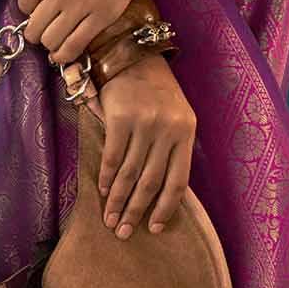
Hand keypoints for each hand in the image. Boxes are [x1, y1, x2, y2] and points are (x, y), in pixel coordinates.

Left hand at [5, 0, 162, 66]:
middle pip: (34, 29)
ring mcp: (84, 7)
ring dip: (49, 41)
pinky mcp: (106, 16)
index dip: (29, 4)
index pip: (23, 4)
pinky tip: (65, 50)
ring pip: (52, 42)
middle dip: (34, 28)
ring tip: (55, 34)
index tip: (39, 0)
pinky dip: (67, 53)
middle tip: (44, 21)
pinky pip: (77, 46)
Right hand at [96, 53, 195, 240]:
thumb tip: (162, 194)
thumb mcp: (176, 115)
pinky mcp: (120, 117)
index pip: (178, 181)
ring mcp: (144, 124)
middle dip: (136, 211)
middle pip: (151, 182)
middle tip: (123, 232)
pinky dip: (106, 176)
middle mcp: (167, 130)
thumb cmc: (157, 90)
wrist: (133, 55)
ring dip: (118, 200)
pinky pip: (112, 156)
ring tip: (110, 218)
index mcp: (186, 132)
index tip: (154, 229)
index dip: (166, 208)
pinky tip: (102, 189)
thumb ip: (172, 148)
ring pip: (129, 173)